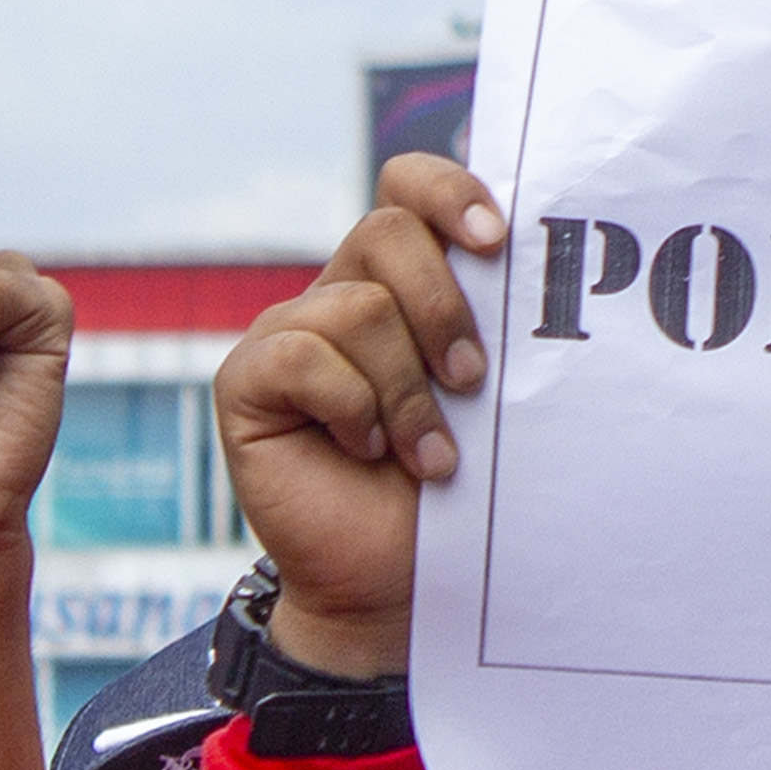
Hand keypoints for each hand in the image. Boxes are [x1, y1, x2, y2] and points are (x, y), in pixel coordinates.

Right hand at [210, 153, 506, 678]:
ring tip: (427, 454)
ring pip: (355, 305)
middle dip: (444, 307)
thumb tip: (523, 258)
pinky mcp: (247, 380)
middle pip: (386, 230)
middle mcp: (343, 294)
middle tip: (473, 383)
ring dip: (405, 390)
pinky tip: (364, 449)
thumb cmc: (454, 495)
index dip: (449, 191)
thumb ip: (492, 326)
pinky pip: (300, 355)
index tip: (498, 243)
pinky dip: (348, 406)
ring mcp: (290, 334)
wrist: (395, 583)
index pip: (409, 186)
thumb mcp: (488, 400)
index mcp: (403, 283)